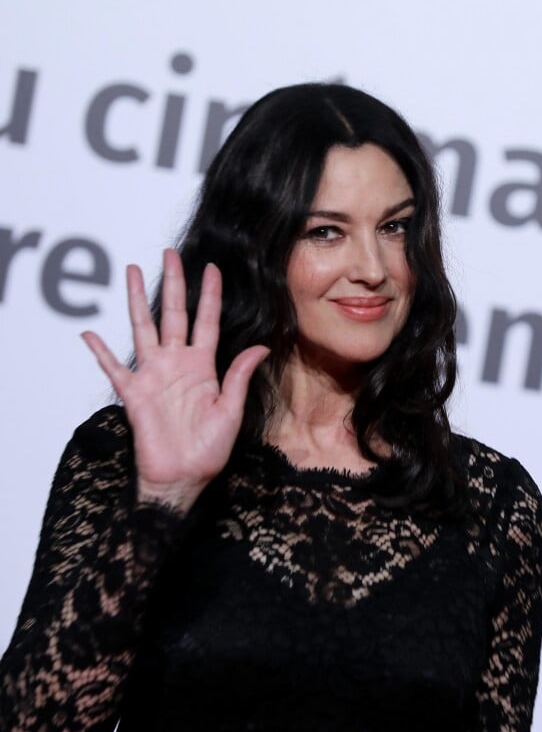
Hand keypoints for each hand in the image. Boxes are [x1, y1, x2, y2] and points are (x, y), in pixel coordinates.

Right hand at [82, 249, 268, 511]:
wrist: (182, 478)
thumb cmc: (208, 450)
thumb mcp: (231, 411)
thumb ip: (239, 377)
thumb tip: (260, 347)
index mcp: (203, 366)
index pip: (206, 321)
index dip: (209, 295)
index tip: (212, 269)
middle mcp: (176, 364)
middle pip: (172, 314)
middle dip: (172, 283)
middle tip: (170, 253)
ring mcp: (153, 375)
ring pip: (142, 329)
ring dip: (136, 301)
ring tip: (131, 272)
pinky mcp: (134, 394)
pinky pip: (114, 369)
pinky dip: (100, 353)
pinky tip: (89, 334)